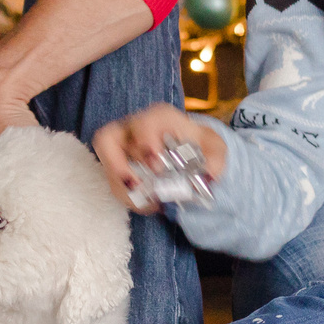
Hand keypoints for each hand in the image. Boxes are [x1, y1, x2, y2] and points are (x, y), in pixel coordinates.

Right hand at [93, 104, 226, 211]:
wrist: (190, 152)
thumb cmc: (197, 145)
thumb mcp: (214, 147)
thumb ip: (216, 158)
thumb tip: (210, 173)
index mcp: (159, 118)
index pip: (143, 122)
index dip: (144, 141)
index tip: (156, 165)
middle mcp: (134, 128)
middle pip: (110, 139)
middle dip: (119, 165)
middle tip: (136, 185)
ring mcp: (121, 147)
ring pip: (107, 163)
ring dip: (123, 187)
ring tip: (147, 203)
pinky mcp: (118, 166)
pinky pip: (113, 182)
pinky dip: (129, 197)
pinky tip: (149, 205)